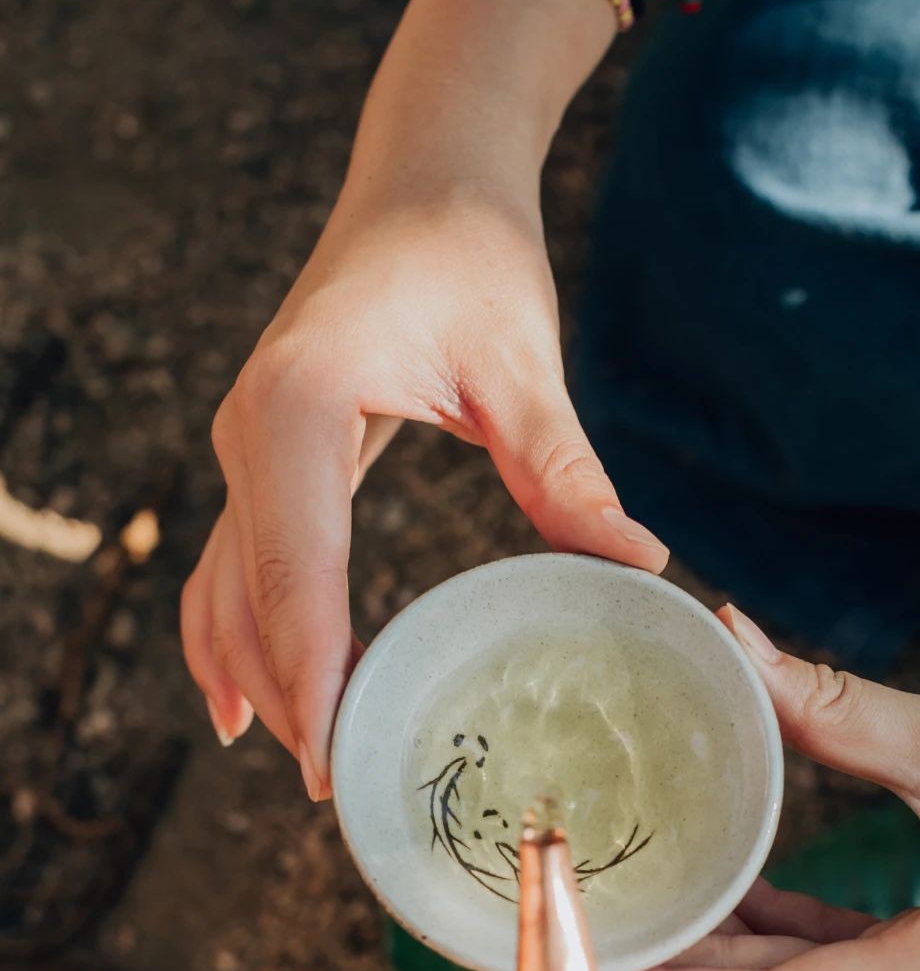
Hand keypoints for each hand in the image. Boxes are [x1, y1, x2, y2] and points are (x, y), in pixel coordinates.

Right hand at [182, 0, 666, 798]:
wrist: (423, 174)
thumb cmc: (469, 252)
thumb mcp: (522, 357)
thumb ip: (565, 469)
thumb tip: (640, 567)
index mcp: (299, 408)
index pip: (298, 568)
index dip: (310, 673)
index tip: (330, 760)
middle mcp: (252, 434)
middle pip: (253, 597)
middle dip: (289, 698)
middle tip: (339, 796)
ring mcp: (250, 448)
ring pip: (228, 590)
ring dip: (255, 677)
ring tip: (304, 767)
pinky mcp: (270, 459)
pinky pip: (239, 567)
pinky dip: (243, 636)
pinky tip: (254, 703)